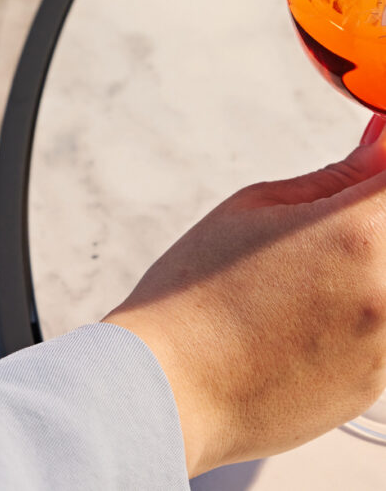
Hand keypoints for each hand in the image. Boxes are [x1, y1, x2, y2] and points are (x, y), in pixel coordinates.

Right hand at [103, 119, 385, 476]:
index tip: (370, 160)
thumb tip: (380, 145)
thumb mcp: (257, 207)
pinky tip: (300, 318)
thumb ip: (335, 177)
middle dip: (365, 218)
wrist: (169, 390)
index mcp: (358, 235)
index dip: (381, 166)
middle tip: (321, 223)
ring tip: (302, 278)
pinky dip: (357, 311)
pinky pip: (383, 328)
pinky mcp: (376, 386)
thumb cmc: (197, 294)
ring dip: (364, 267)